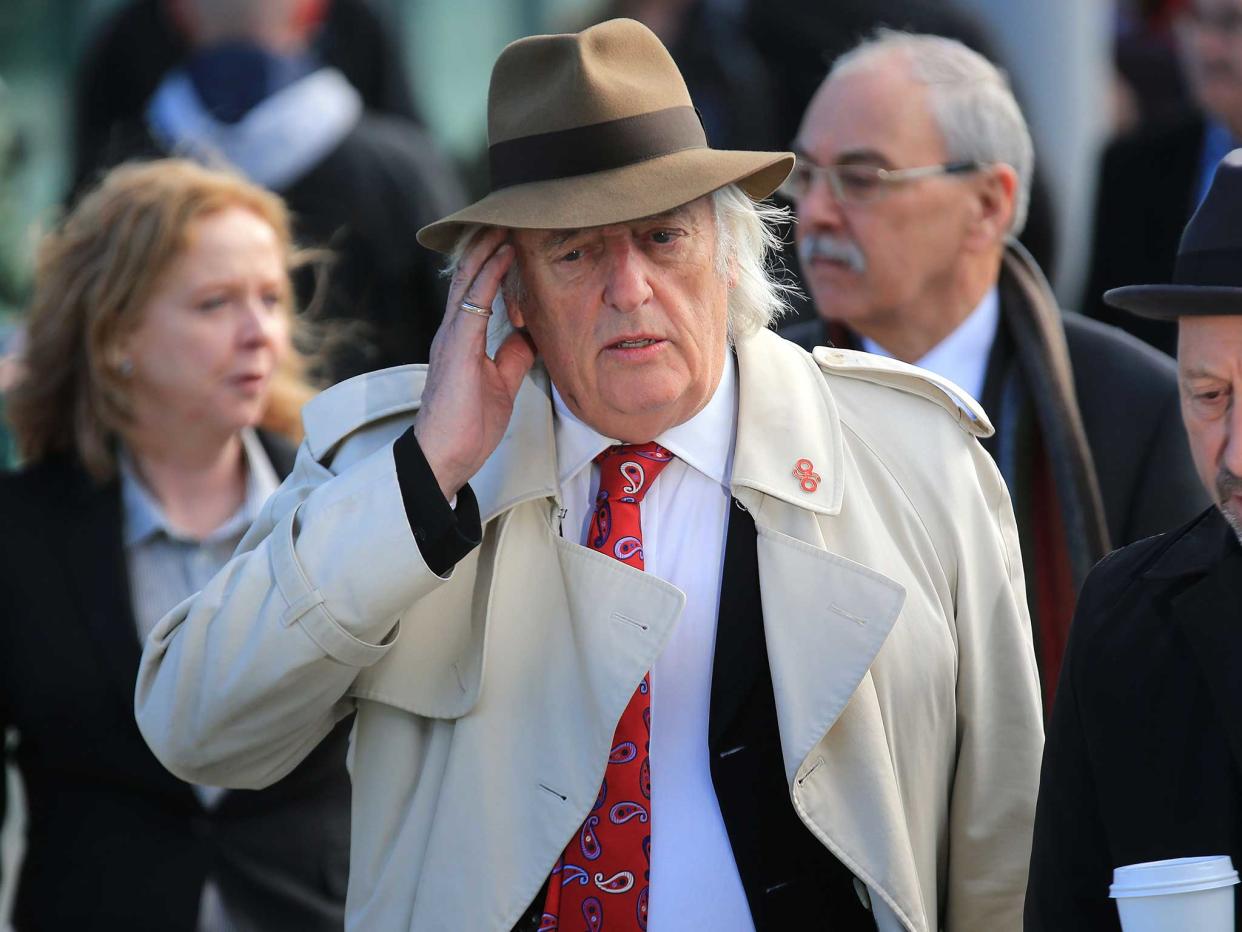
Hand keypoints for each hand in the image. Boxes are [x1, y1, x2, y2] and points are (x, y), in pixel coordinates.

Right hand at [414, 228, 535, 499]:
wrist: (445, 457)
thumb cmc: (469, 426)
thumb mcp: (501, 383)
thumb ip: (512, 356)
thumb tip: (529, 333)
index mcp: (460, 340)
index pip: (475, 290)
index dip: (491, 262)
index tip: (509, 237)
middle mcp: (451, 332)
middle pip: (468, 276)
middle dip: (486, 244)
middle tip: (507, 215)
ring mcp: (451, 337)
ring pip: (468, 280)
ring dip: (488, 247)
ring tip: (506, 220)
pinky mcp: (457, 348)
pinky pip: (473, 301)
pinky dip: (490, 274)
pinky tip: (503, 254)